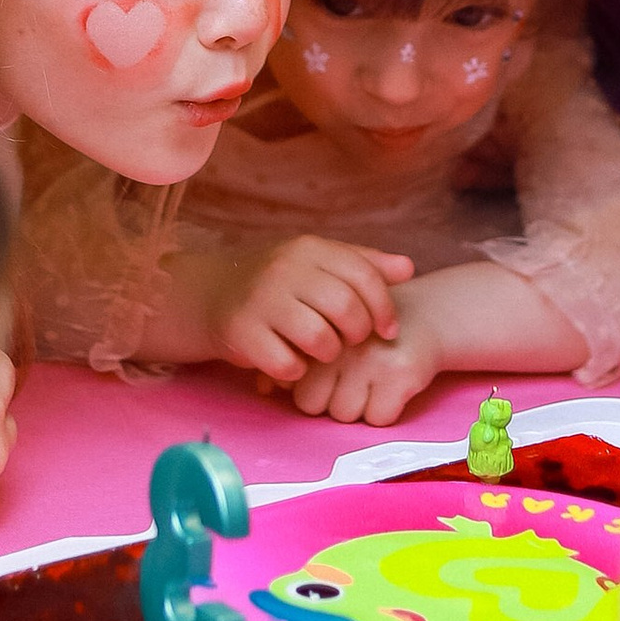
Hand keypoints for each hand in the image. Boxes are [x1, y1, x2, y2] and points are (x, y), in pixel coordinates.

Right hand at [218, 237, 411, 388]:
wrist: (212, 295)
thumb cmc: (279, 284)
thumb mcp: (318, 264)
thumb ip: (363, 265)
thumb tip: (408, 267)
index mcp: (309, 249)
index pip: (364, 275)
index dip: (384, 308)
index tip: (387, 330)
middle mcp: (285, 270)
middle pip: (345, 308)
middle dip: (357, 333)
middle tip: (350, 342)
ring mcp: (261, 301)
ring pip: (320, 339)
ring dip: (328, 354)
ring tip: (322, 352)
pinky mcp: (243, 333)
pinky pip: (288, 364)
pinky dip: (297, 371)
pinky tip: (293, 362)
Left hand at [289, 312, 446, 424]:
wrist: (426, 314)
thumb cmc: (366, 332)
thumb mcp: (328, 333)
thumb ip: (294, 357)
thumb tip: (263, 389)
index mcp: (316, 328)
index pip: (292, 384)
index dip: (311, 386)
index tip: (332, 371)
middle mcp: (339, 342)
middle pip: (311, 405)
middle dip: (330, 399)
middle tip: (353, 378)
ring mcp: (370, 358)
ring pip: (345, 414)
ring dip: (359, 406)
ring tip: (373, 379)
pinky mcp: (400, 373)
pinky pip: (378, 418)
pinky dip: (386, 410)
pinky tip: (393, 386)